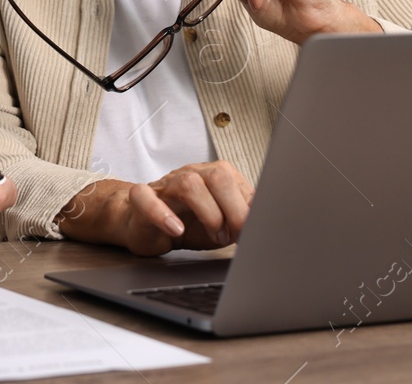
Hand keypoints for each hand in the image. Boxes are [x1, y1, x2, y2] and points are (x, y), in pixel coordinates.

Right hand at [61, 162, 253, 256]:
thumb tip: (270, 223)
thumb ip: (242, 218)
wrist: (141, 224)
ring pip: (189, 184)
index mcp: (212, 176)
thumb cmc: (186, 223)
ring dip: (208, 214)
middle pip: (217, 175)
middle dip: (233, 209)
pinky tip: (177, 229)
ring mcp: (165, 185)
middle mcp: (191, 174)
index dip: (248, 208)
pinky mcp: (141, 199)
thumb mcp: (221, 223)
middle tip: (235, 236)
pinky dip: (163, 214)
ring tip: (214, 237)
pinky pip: (146, 198)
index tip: (254, 231)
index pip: (237, 181)